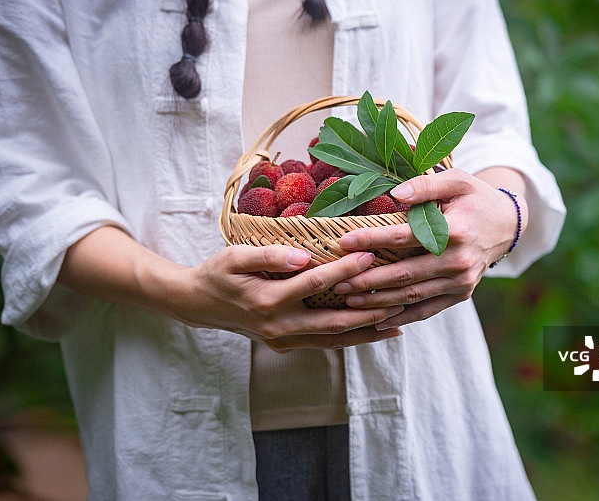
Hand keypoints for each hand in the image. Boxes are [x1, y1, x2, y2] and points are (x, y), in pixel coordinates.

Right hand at [170, 245, 404, 351]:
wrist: (198, 305)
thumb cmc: (217, 274)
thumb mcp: (234, 257)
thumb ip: (268, 256)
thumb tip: (302, 256)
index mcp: (267, 301)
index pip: (315, 284)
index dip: (344, 270)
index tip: (370, 254)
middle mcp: (279, 327)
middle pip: (334, 323)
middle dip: (369, 312)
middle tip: (400, 298)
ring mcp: (284, 340)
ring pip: (334, 340)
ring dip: (367, 332)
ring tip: (399, 321)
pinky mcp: (287, 344)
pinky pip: (325, 343)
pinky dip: (352, 338)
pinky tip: (375, 330)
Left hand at [331, 168, 526, 328]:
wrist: (506, 225)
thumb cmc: (475, 198)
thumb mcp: (456, 180)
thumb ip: (425, 185)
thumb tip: (396, 192)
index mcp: (455, 231)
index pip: (405, 237)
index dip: (373, 240)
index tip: (344, 241)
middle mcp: (458, 261)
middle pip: (405, 274)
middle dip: (368, 280)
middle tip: (337, 282)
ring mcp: (461, 282)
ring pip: (412, 296)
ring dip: (379, 302)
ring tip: (348, 301)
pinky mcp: (460, 295)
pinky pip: (427, 310)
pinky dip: (401, 317)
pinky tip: (376, 321)